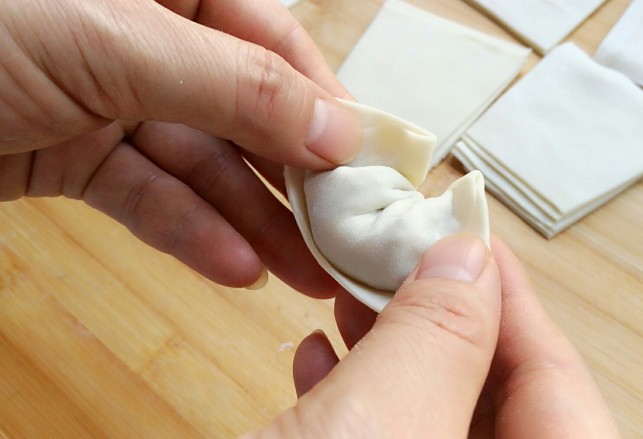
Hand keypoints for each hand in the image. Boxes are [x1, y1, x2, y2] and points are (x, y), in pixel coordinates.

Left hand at [0, 0, 360, 295]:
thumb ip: (234, 85)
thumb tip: (335, 130)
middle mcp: (146, 45)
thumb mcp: (116, 42)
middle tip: (344, 231)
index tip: (365, 160)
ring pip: (201, 168)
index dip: (321, 101)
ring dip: (254, 222)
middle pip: (244, 115)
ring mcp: (109, 104)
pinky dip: (190, 233)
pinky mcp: (75, 160)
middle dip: (294, 178)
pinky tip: (236, 268)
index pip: (271, 42)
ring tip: (308, 272)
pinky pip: (147, 197)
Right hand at [247, 235, 619, 437]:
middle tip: (403, 253)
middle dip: (442, 315)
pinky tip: (317, 353)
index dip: (512, 297)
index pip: (556, 383)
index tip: (470, 232)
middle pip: (492, 392)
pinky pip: (385, 433)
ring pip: (431, 409)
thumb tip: (467, 256)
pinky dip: (355, 393)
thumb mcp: (382, 425)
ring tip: (352, 290)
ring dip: (393, 346)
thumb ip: (438, 338)